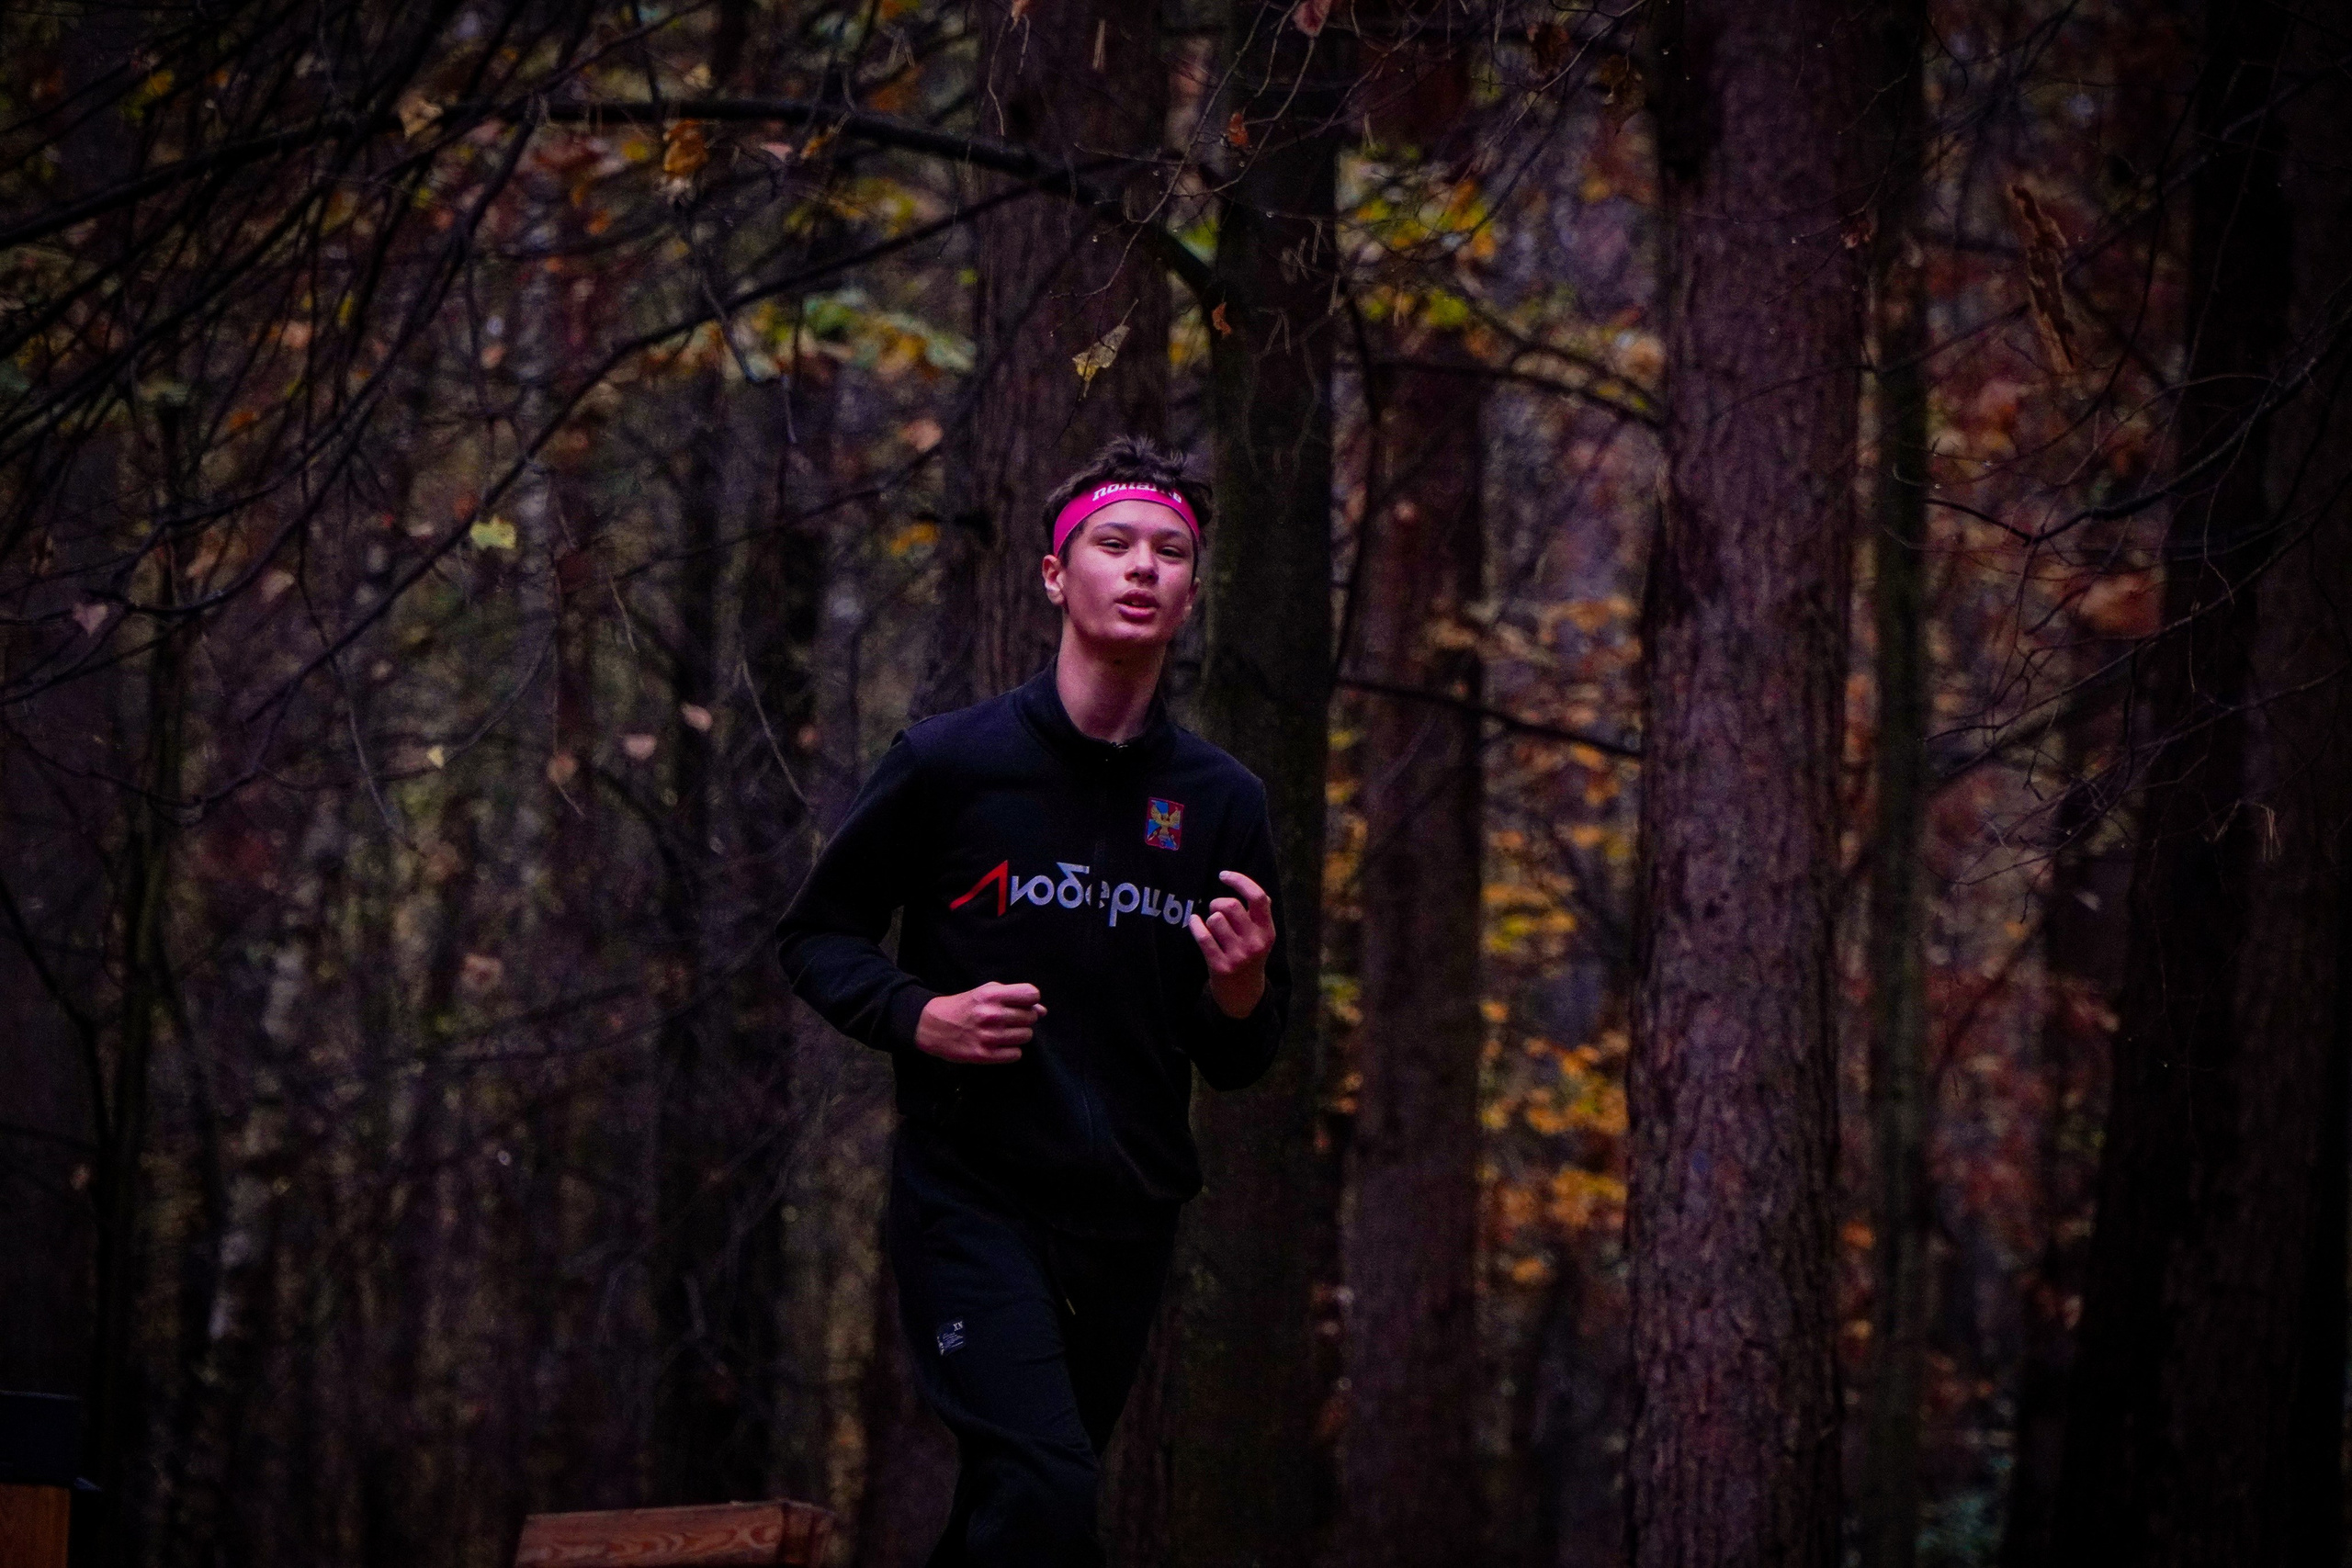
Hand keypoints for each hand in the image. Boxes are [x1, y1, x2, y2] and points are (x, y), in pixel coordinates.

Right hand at [916, 982, 1043, 1062]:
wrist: (933, 1026)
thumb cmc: (964, 1006)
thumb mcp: (986, 993)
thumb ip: (1014, 997)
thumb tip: (1042, 1011)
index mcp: (992, 995)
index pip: (1031, 995)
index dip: (1030, 1000)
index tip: (1022, 1004)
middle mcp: (992, 1015)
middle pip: (1031, 1017)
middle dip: (1024, 1018)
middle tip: (1009, 1019)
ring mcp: (989, 1036)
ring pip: (1026, 1036)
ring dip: (1018, 1035)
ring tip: (1003, 1032)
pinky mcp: (985, 1055)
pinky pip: (1016, 1054)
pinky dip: (1010, 1051)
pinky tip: (999, 1045)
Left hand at [1191, 870, 1274, 1018]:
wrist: (1244, 994)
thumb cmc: (1249, 955)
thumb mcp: (1262, 935)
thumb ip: (1259, 912)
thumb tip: (1245, 885)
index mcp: (1267, 931)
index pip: (1258, 897)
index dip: (1239, 881)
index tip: (1223, 875)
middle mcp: (1255, 942)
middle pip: (1230, 905)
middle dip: (1217, 903)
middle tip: (1216, 910)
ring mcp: (1239, 955)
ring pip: (1215, 919)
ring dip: (1209, 919)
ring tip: (1212, 927)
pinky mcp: (1221, 966)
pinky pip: (1203, 936)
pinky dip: (1195, 925)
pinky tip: (1195, 923)